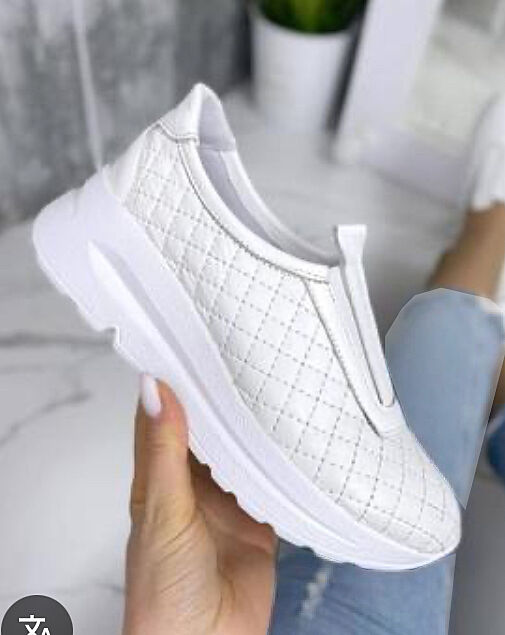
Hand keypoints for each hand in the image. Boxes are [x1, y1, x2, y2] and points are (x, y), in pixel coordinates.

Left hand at [122, 376, 277, 634]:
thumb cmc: (165, 589)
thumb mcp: (163, 512)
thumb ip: (163, 452)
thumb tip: (154, 389)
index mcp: (159, 477)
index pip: (162, 417)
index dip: (171, 382)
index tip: (187, 345)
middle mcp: (192, 484)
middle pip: (206, 430)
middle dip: (217, 399)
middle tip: (238, 356)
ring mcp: (227, 501)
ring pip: (240, 450)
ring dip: (250, 426)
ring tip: (267, 384)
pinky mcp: (259, 519)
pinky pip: (271, 479)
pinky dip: (280, 459)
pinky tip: (291, 433)